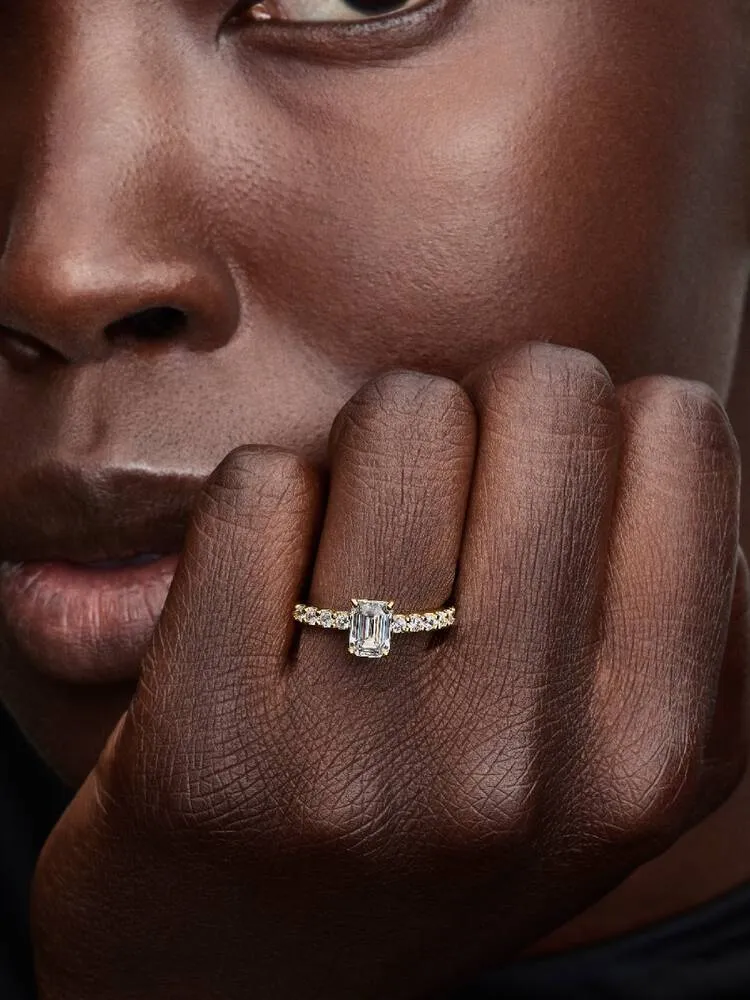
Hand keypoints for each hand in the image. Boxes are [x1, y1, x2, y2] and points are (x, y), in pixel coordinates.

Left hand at [32, 344, 747, 999]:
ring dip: (365, 453)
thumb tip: (645, 415)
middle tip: (432, 494)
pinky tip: (257, 598)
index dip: (594, 424)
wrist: (240, 988)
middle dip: (481, 413)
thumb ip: (656, 604)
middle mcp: (526, 761)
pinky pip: (260, 487)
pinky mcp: (211, 748)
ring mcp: (365, 759)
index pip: (678, 430)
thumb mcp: (594, 760)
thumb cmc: (428, 838)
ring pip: (397, 418)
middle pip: (540, 396)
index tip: (531, 478)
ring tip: (346, 549)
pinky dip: (260, 510)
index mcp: (653, 750)